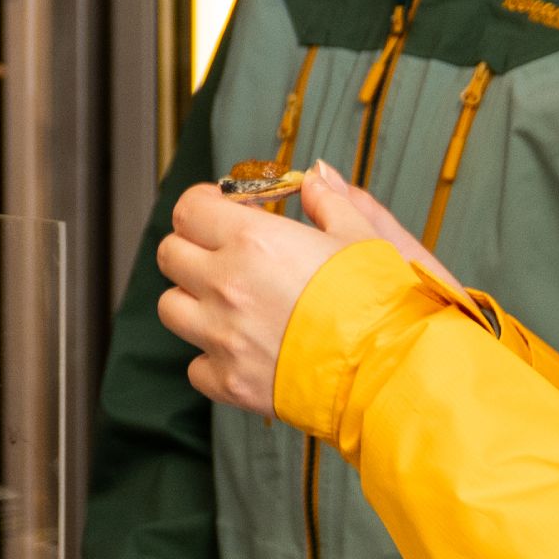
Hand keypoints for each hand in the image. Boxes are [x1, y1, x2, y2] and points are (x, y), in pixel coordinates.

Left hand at [155, 168, 448, 416]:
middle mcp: (226, 286)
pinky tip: (242, 349)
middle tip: (221, 252)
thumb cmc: (378, 303)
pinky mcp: (228, 381)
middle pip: (170, 254)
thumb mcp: (361, 236)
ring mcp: (222, 337)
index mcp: (253, 242)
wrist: (388, 372)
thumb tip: (315, 177)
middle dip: (191, 247)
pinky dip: (211, 358)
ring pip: (171, 308)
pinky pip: (196, 365)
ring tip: (228, 302)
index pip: (189, 209)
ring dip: (192, 300)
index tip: (221, 210)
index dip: (203, 205)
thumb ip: (329, 201)